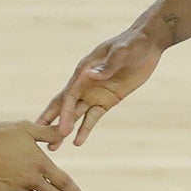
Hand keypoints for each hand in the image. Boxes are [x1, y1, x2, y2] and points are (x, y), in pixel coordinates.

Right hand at [38, 26, 164, 147]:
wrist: (148, 43)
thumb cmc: (133, 43)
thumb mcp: (122, 52)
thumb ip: (107, 65)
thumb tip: (89, 75)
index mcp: (83, 71)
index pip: (69, 96)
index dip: (64, 114)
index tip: (61, 131)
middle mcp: (84, 84)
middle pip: (64, 106)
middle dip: (52, 122)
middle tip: (41, 141)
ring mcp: (94, 93)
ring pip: (75, 115)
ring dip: (63, 130)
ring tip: (53, 147)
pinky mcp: (106, 101)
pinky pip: (93, 117)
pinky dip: (84, 130)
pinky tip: (77, 143)